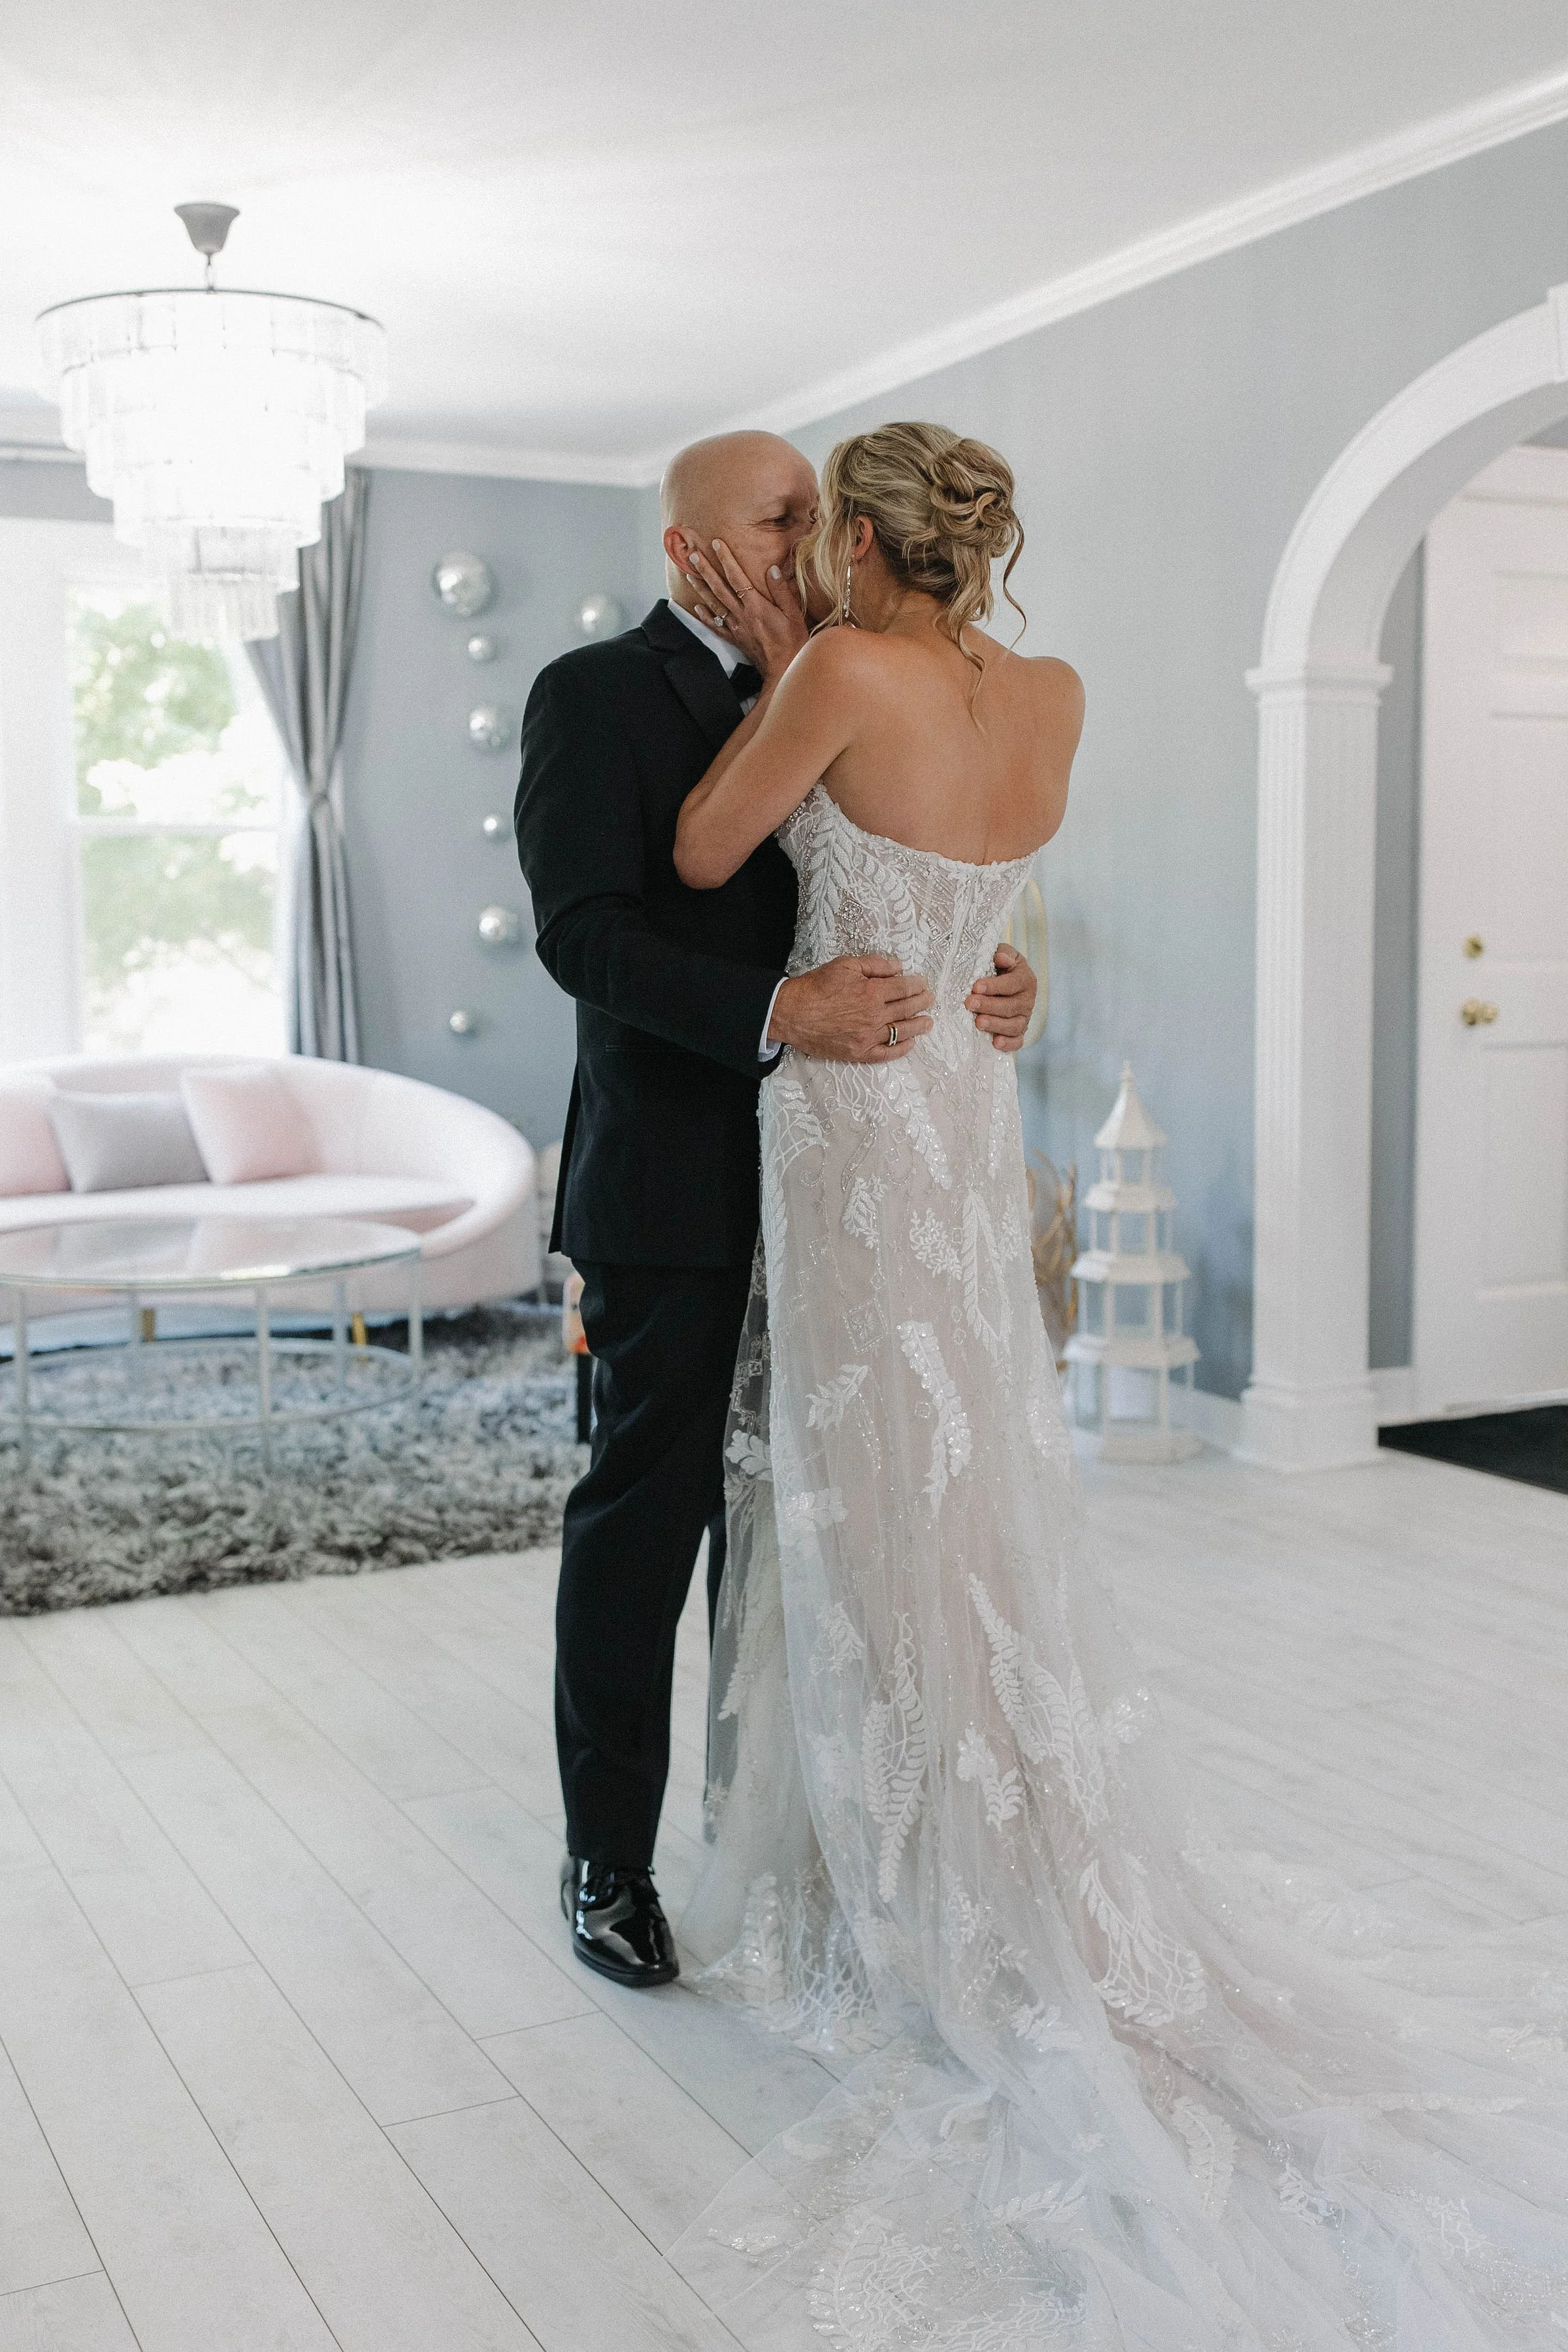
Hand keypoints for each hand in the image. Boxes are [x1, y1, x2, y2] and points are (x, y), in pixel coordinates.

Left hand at [685, 540, 808, 683]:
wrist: (783, 669)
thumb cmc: (793, 642)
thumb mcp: (793, 614)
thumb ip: (781, 591)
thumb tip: (772, 569)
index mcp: (756, 606)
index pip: (738, 577)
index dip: (726, 559)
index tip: (717, 544)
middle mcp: (742, 615)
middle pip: (720, 588)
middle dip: (706, 570)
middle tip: (693, 556)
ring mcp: (737, 627)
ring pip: (714, 604)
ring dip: (701, 589)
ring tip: (690, 575)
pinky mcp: (736, 639)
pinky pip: (717, 626)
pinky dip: (705, 617)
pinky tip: (697, 607)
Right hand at [769, 956, 933, 1062]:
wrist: (791, 1013)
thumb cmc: (816, 987)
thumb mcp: (845, 965)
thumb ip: (875, 964)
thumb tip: (898, 967)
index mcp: (872, 992)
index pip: (905, 988)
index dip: (917, 984)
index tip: (922, 983)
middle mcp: (874, 1016)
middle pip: (908, 1008)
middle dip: (922, 1002)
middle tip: (930, 999)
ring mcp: (868, 1036)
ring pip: (902, 1031)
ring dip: (919, 1025)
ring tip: (928, 1022)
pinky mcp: (859, 1053)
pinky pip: (887, 1053)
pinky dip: (902, 1049)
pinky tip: (910, 1043)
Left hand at [966, 943, 1036, 1051]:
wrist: (1004, 982)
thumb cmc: (998, 966)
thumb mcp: (1001, 954)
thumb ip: (1002, 953)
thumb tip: (1001, 958)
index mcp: (1025, 979)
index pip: (1012, 984)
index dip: (994, 986)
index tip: (976, 987)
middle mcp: (1027, 1000)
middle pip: (1010, 1006)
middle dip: (989, 1006)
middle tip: (970, 1004)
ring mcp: (1024, 1018)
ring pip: (1013, 1025)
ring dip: (995, 1025)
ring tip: (978, 1022)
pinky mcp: (1019, 1033)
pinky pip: (1017, 1041)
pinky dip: (1008, 1044)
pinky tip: (995, 1043)